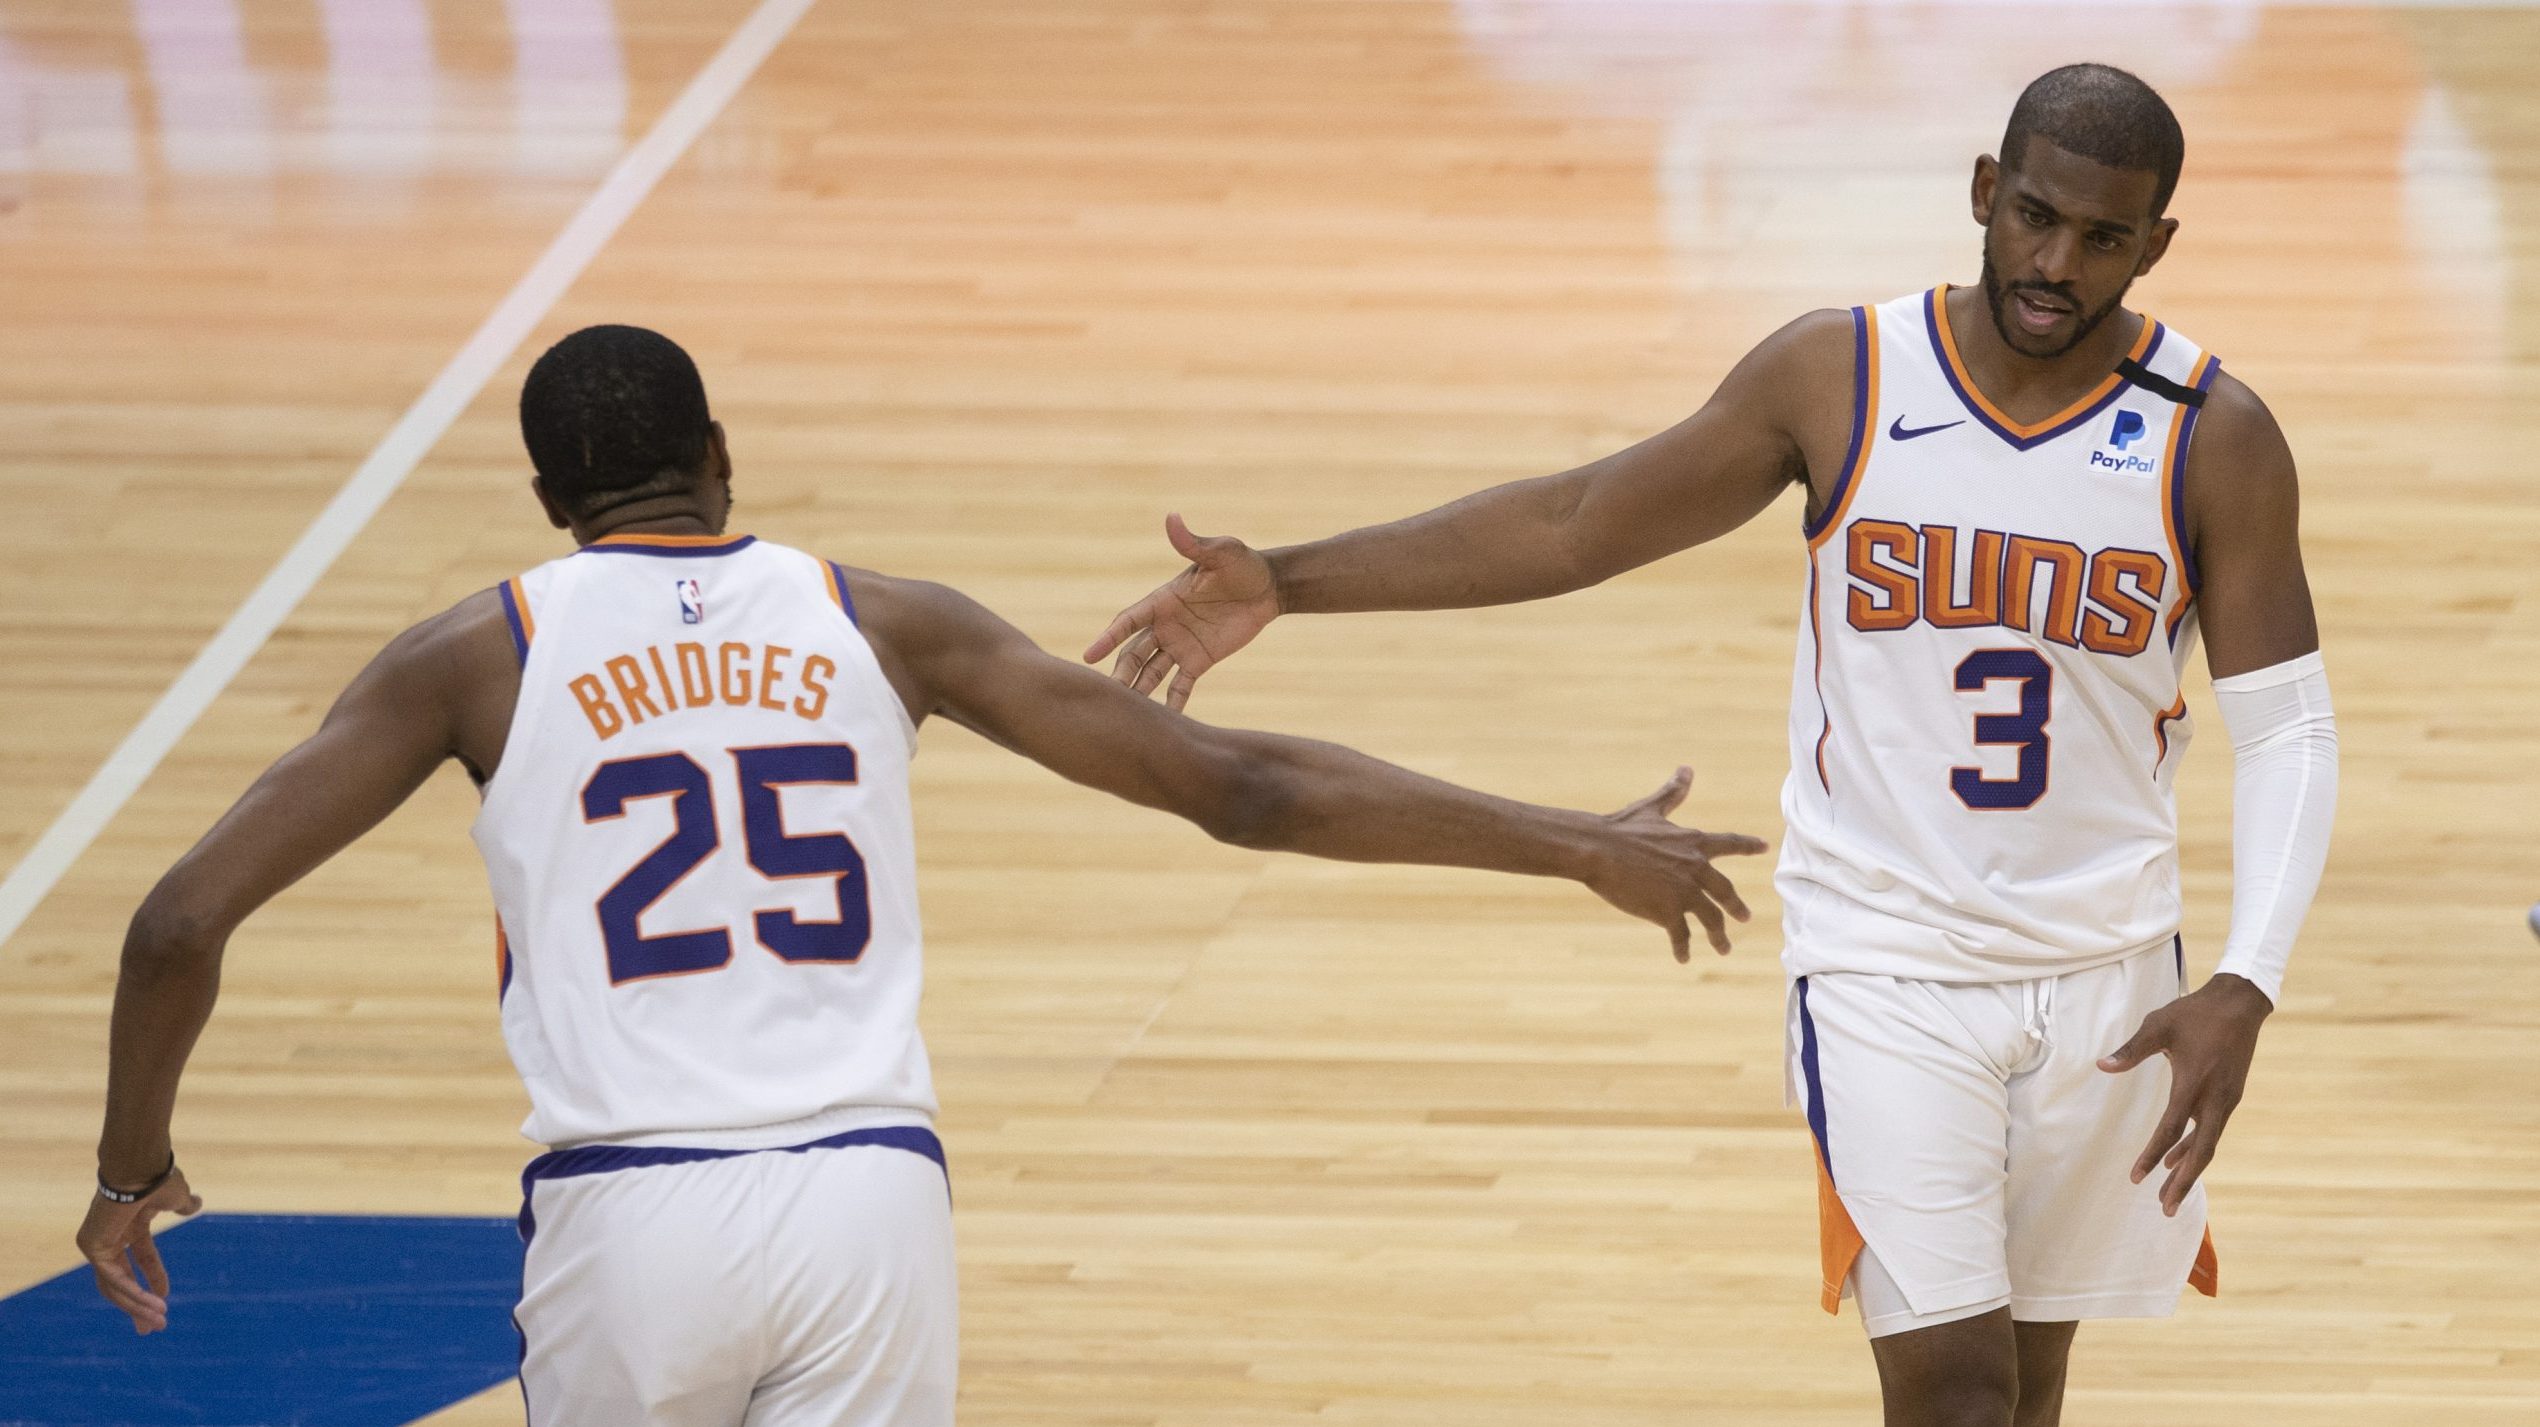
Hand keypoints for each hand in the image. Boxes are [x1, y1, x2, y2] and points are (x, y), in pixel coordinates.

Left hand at [75, 1168, 201, 1333]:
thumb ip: (184, 1204)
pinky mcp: (92, 1246)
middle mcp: (110, 1236)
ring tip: (156, 1323)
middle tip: (150, 1328)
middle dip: (136, 1306)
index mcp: (129, 1224)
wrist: (141, 1166)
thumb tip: (196, 1203)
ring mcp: (97, 1242)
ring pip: (115, 1285)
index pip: (141, 1258)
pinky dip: (132, 1294)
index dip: (154, 1279)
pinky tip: (152, 1305)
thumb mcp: (177, 1196)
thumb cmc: (159, 1177)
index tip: (166, 1300)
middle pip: (120, 1280)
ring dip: (137, 1306)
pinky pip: (113, 1278)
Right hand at [1084, 514, 1278, 709]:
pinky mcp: (1199, 661)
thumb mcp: (1221, 552)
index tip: (1089, 655)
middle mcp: (1165, 625)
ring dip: (1138, 691)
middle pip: (1134, 653)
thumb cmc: (1243, 564)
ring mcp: (1180, 645)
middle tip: (1106, 695)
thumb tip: (1173, 518)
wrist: (1269, 588)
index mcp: (1163, 600)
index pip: (1129, 621)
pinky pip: (1180, 685)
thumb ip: (1194, 543)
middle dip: (1120, 672)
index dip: (1109, 637)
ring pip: (1151, 672)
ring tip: (1124, 715)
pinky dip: (1172, 702)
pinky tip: (1162, 724)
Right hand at [1580, 767, 1770, 961]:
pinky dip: (1683, 947)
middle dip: (1736, 907)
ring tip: (1724, 948)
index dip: (1748, 845)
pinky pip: (1682, 935)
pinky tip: (1684, 958)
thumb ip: (1673, 793)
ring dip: (1718, 935)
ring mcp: (1684, 892)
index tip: (1765, 846)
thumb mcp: (1652, 808)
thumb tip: (1687, 769)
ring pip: (1711, 918)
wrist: (1598, 849)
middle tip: (1745, 918)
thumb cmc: (1620, 827)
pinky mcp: (1668, 912)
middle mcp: (1695, 867)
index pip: (1729, 844)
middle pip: (1725, 891)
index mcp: (1692, 842)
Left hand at [2097, 973, 2272, 1215]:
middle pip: (2200, 1152)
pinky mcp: (2230, 1096)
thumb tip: (2101, 1066)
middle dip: (2182, 1182)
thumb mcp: (2159, 1026)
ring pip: (2207, 1144)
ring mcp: (2226, 1100)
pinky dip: (2195, 1147)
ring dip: (2188, 1169)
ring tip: (2169, 1195)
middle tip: (2165, 1210)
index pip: (2170, 1130)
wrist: (2240, 1003)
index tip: (2136, 1178)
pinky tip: (2178, 1159)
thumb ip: (2131, 1050)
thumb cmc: (2195, 1013)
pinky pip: (2212, 1131)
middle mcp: (2215, 1099)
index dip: (2152, 1155)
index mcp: (2194, 1084)